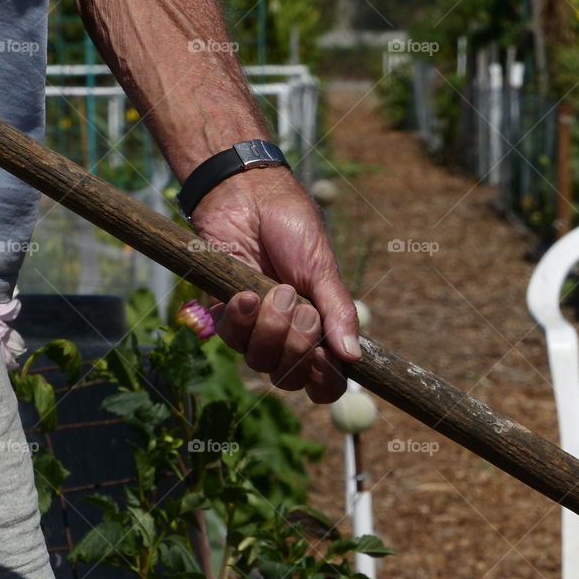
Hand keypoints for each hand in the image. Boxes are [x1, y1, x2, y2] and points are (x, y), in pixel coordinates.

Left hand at [191, 167, 357, 402]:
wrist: (247, 197)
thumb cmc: (291, 227)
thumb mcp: (322, 268)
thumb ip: (339, 312)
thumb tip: (354, 356)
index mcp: (319, 328)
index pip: (324, 380)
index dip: (325, 381)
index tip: (324, 359)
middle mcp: (286, 336)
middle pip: (290, 378)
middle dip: (297, 346)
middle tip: (301, 306)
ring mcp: (255, 329)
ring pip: (259, 362)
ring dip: (270, 329)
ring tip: (276, 290)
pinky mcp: (225, 315)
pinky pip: (231, 339)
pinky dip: (241, 318)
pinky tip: (246, 292)